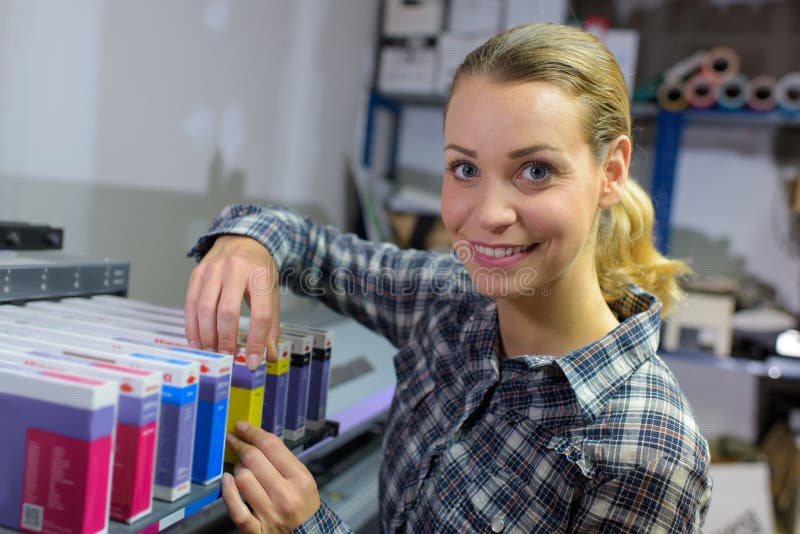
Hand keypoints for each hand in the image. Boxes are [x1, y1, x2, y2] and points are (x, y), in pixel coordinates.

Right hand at [185, 234, 279, 368]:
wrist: (242, 239)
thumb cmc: (258, 271)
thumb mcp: (271, 293)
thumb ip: (271, 325)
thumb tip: (268, 357)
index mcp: (261, 276)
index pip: (261, 314)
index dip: (256, 341)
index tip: (253, 362)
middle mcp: (236, 270)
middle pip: (228, 311)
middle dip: (227, 339)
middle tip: (228, 357)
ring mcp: (213, 269)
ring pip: (205, 309)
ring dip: (207, 336)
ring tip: (212, 352)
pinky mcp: (197, 273)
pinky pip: (190, 304)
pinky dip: (192, 326)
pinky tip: (196, 341)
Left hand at [222, 422, 320, 532]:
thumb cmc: (304, 506)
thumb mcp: (304, 480)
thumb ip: (284, 461)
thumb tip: (257, 439)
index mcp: (300, 479)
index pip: (272, 446)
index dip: (253, 432)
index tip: (242, 427)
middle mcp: (285, 496)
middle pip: (254, 459)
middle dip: (240, 445)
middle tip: (233, 440)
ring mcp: (270, 514)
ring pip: (243, 480)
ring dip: (237, 467)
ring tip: (240, 465)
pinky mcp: (256, 530)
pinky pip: (236, 509)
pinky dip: (228, 492)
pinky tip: (227, 480)